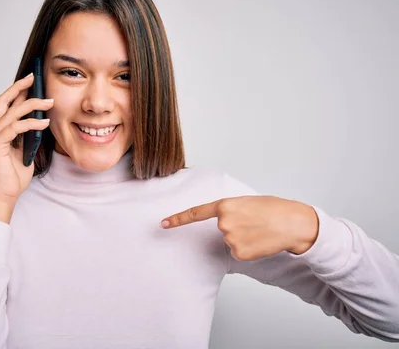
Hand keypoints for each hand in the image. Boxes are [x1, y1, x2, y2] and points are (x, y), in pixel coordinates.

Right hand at [0, 72, 53, 209]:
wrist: (5, 195)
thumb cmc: (14, 176)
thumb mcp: (26, 151)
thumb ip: (29, 135)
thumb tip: (41, 120)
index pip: (6, 104)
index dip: (17, 90)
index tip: (32, 80)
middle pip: (3, 100)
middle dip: (19, 87)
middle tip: (34, 78)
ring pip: (12, 112)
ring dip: (33, 104)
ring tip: (50, 102)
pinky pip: (16, 127)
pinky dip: (31, 123)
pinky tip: (44, 122)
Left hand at [160, 196, 318, 259]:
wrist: (293, 223)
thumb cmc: (274, 209)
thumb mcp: (248, 202)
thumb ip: (231, 210)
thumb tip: (223, 221)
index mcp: (225, 205)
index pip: (195, 213)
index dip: (178, 219)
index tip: (162, 224)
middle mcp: (223, 222)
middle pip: (221, 230)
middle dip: (236, 227)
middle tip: (255, 221)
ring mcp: (230, 238)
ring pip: (230, 242)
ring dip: (244, 238)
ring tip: (261, 230)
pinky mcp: (238, 253)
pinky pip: (237, 253)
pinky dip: (249, 249)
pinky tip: (261, 242)